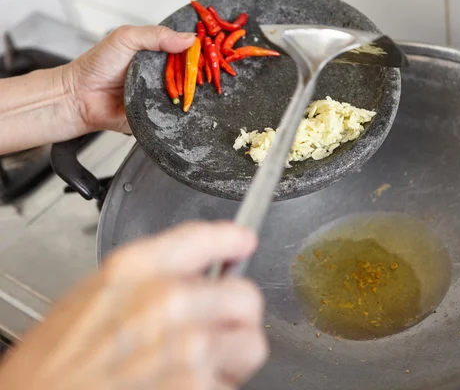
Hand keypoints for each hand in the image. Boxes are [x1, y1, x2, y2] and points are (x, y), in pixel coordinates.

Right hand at [0, 222, 267, 389]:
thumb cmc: (54, 367)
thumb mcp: (88, 298)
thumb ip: (144, 278)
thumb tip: (191, 270)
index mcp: (131, 271)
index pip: (202, 239)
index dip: (229, 240)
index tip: (242, 242)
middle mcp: (164, 301)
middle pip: (244, 294)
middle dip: (235, 314)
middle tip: (216, 326)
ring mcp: (186, 346)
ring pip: (251, 341)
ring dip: (234, 353)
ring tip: (203, 361)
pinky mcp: (197, 386)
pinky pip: (234, 380)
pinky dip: (219, 385)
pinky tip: (188, 385)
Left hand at [63, 25, 195, 133]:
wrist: (80, 98)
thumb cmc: (98, 66)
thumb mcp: (126, 38)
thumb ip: (156, 35)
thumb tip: (189, 39)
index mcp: (156, 55)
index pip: (185, 51)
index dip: (197, 52)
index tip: (208, 53)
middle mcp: (161, 76)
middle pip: (189, 75)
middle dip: (198, 75)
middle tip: (206, 75)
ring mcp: (160, 97)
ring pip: (185, 97)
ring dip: (192, 96)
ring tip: (199, 92)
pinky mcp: (158, 116)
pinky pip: (174, 117)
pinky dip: (180, 114)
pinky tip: (186, 109)